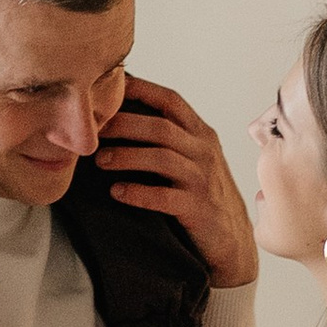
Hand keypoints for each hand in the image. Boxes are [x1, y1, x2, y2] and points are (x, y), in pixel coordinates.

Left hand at [94, 78, 257, 285]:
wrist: (232, 239)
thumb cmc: (203, 195)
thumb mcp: (194, 158)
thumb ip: (170, 138)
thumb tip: (124, 117)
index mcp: (201, 134)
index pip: (171, 100)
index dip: (141, 90)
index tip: (111, 87)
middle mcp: (204, 152)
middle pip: (161, 127)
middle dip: (124, 124)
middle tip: (94, 130)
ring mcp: (202, 179)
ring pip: (161, 158)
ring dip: (126, 157)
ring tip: (100, 160)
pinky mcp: (198, 208)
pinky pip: (164, 197)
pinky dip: (138, 193)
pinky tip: (117, 192)